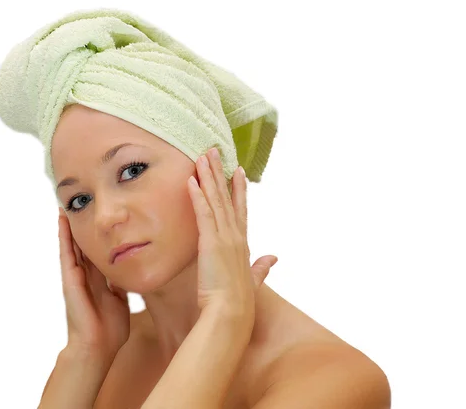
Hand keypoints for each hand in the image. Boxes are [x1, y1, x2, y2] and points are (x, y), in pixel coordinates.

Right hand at [57, 208, 130, 361]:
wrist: (99, 346)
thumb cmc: (110, 328)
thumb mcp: (121, 299)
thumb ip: (121, 285)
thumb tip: (129, 272)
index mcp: (99, 279)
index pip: (97, 250)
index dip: (98, 234)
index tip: (98, 216)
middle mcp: (85, 274)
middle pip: (83, 243)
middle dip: (82, 225)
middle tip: (80, 201)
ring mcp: (76, 275)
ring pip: (72, 244)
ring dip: (68, 225)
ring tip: (66, 203)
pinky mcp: (70, 279)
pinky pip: (66, 253)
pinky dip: (63, 236)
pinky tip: (62, 220)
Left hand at [187, 147, 277, 321]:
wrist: (232, 315)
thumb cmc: (240, 302)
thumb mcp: (254, 280)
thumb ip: (262, 267)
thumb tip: (274, 257)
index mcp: (243, 244)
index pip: (241, 210)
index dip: (239, 189)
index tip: (238, 171)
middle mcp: (235, 235)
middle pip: (227, 197)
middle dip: (220, 173)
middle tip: (214, 152)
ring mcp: (224, 237)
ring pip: (216, 200)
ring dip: (208, 176)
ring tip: (202, 156)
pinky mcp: (210, 242)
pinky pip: (203, 213)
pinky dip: (197, 196)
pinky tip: (191, 180)